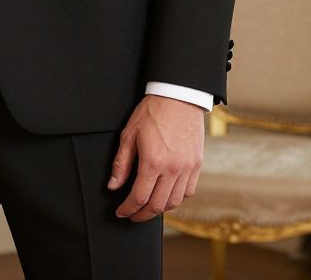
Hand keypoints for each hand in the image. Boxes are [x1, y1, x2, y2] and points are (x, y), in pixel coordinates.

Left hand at [107, 93, 203, 221]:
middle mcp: (172, 169)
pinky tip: (166, 196)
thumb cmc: (152, 112)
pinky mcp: (197, 165)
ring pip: (174, 202)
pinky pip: (188, 192)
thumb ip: (121, 163)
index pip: (139, 197)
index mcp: (153, 162)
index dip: (128, 209)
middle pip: (157, 205)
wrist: (178, 97)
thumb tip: (113, 185)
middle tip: (132, 215)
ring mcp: (187, 168)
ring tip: (148, 207)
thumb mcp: (129, 134)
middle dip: (142, 214)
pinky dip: (176, 199)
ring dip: (159, 209)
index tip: (121, 212)